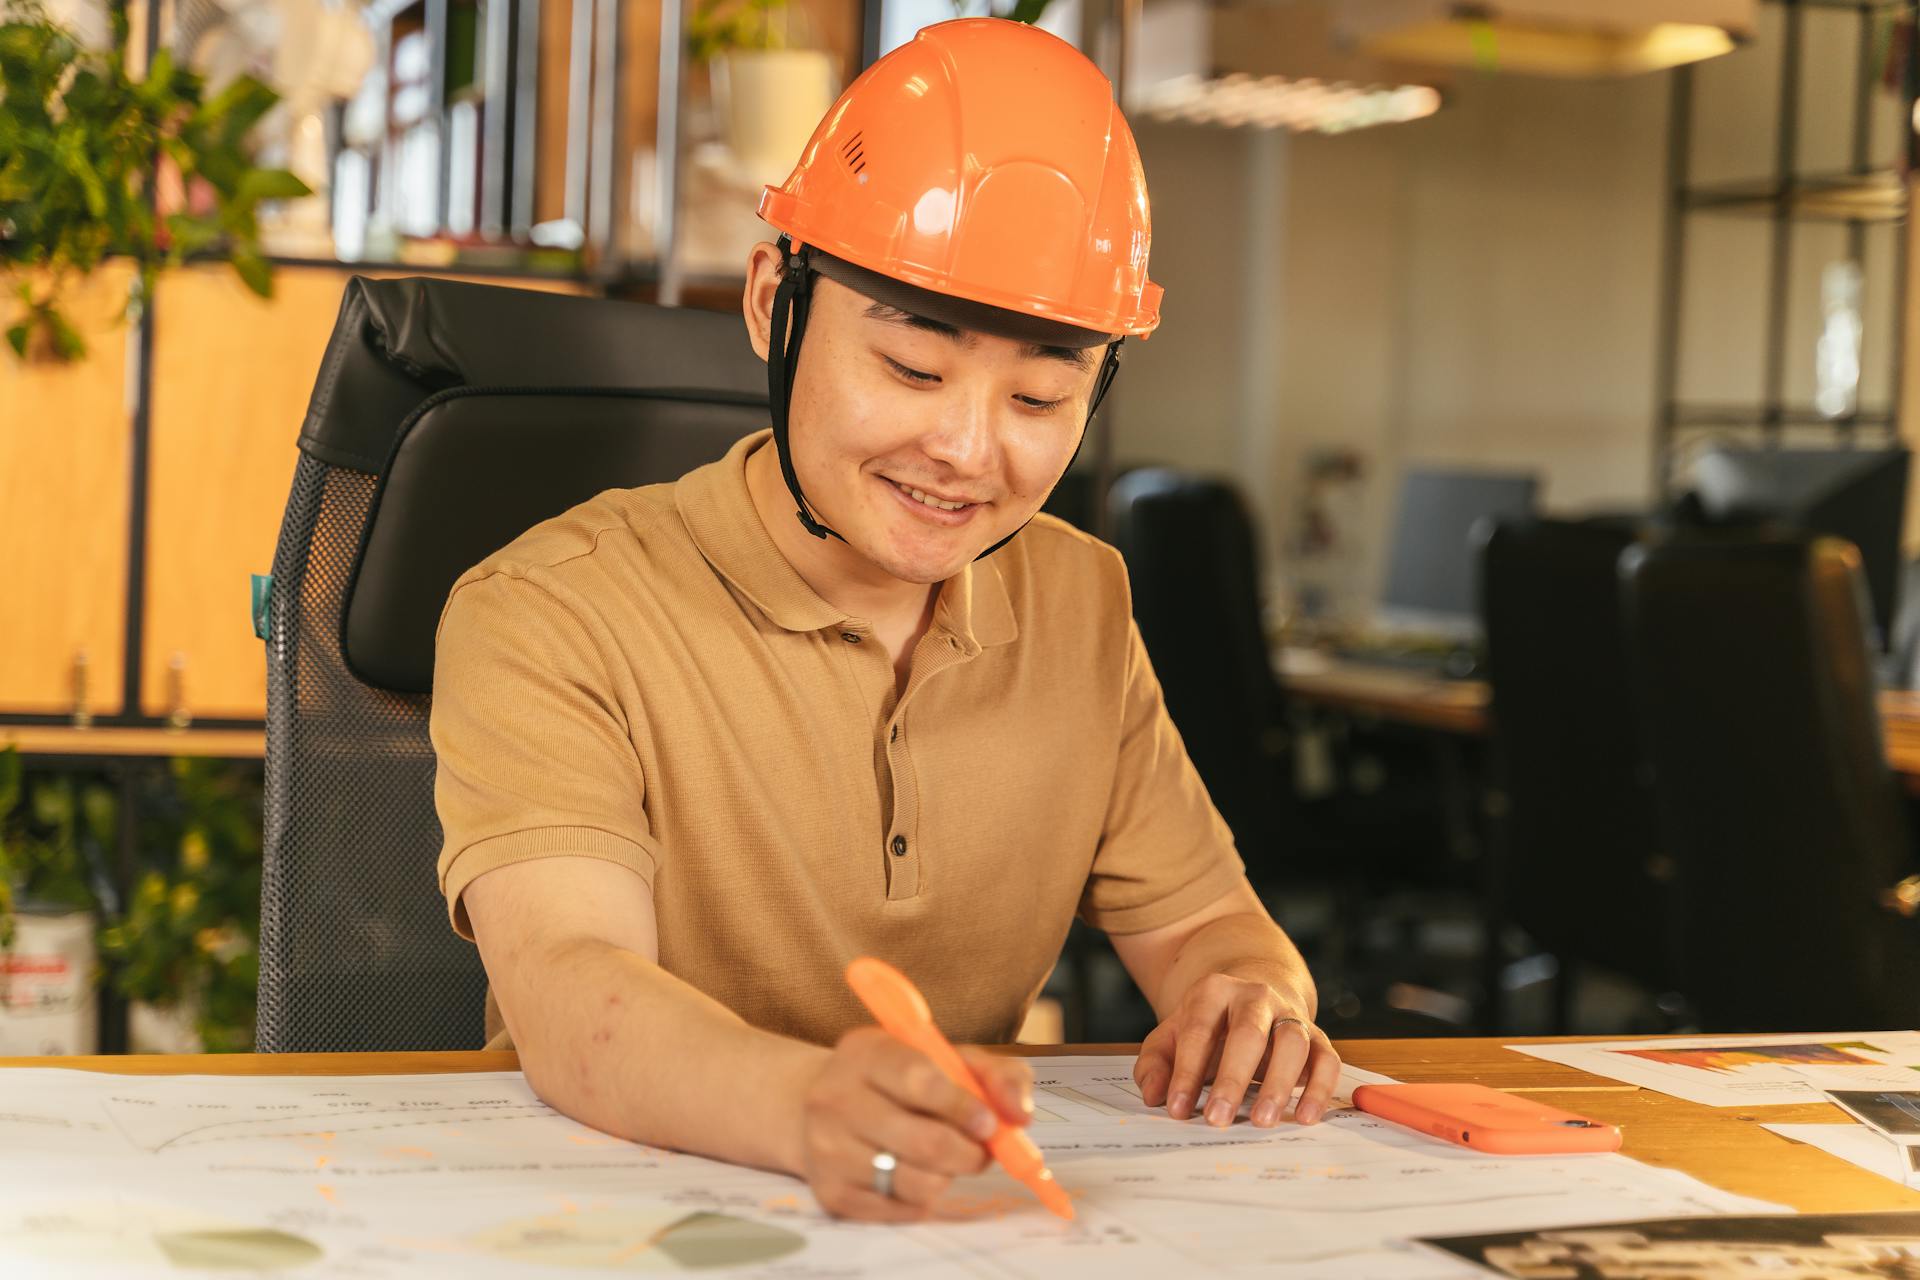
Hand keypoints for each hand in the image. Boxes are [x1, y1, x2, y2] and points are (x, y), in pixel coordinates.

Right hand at [793, 1027, 1033, 1220]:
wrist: (827, 1107)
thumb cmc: (902, 1080)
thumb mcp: (948, 1058)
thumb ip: (997, 1075)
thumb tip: (1021, 1116)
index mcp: (866, 1051)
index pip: (920, 1080)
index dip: (963, 1106)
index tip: (989, 1122)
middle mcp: (835, 1097)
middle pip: (925, 1142)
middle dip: (970, 1152)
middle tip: (981, 1149)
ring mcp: (827, 1149)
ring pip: (917, 1182)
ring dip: (949, 1176)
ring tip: (948, 1160)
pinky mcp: (829, 1192)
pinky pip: (901, 1210)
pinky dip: (924, 1199)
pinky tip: (917, 1175)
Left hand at [1133, 973, 1340, 1128]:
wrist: (1250, 996)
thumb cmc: (1206, 1026)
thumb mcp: (1171, 1036)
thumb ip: (1155, 1064)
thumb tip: (1155, 1095)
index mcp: (1213, 992)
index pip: (1198, 1030)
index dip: (1186, 1072)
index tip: (1176, 1110)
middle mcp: (1256, 997)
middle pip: (1249, 1033)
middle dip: (1232, 1079)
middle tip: (1218, 1119)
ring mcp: (1290, 1014)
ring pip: (1293, 1042)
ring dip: (1279, 1084)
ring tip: (1263, 1121)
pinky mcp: (1317, 1037)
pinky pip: (1327, 1059)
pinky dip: (1321, 1088)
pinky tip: (1305, 1117)